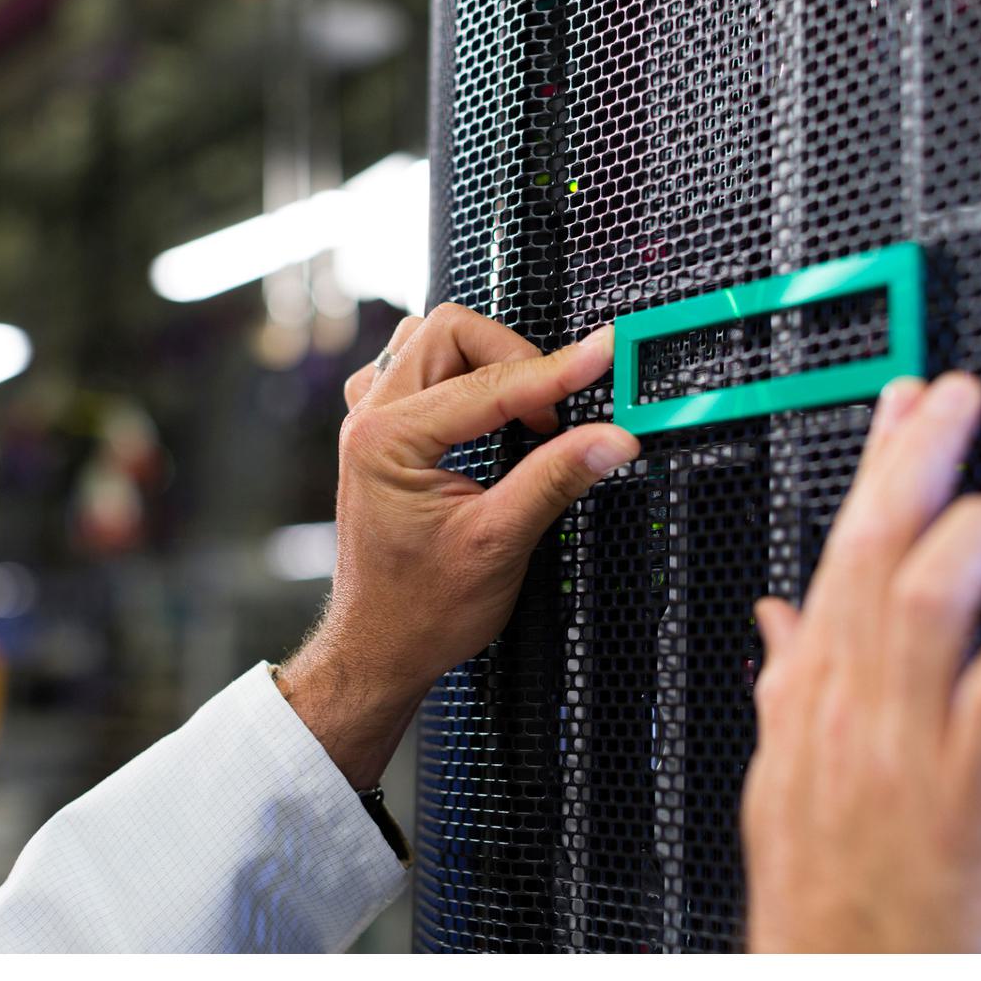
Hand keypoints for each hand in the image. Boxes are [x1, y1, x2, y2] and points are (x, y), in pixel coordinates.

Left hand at [277, 304, 639, 788]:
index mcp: (387, 440)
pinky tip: (489, 413)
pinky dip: (462, 377)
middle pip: (450, 332)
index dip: (555, 371)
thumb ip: (556, 479)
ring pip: (433, 341)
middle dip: (514, 358)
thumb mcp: (499, 544)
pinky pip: (419, 368)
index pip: (488, 384)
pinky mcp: (382, 432)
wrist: (380, 648)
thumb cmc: (421, 610)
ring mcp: (370, 422)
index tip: (603, 357)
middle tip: (553, 409)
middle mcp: (369, 419)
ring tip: (524, 411)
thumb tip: (611, 437)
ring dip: (486, 362)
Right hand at [741, 372, 980, 951]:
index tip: (907, 404)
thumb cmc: (825, 880)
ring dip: (967, 544)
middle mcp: (853, 707)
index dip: (877, 469)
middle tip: (956, 400)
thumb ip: (786, 682)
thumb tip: (776, 612)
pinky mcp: (962, 802)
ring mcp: (902, 751)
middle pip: (876, 559)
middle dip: (916, 466)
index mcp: (816, 692)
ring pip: (924, 615)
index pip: (843, 552)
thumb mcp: (783, 772)